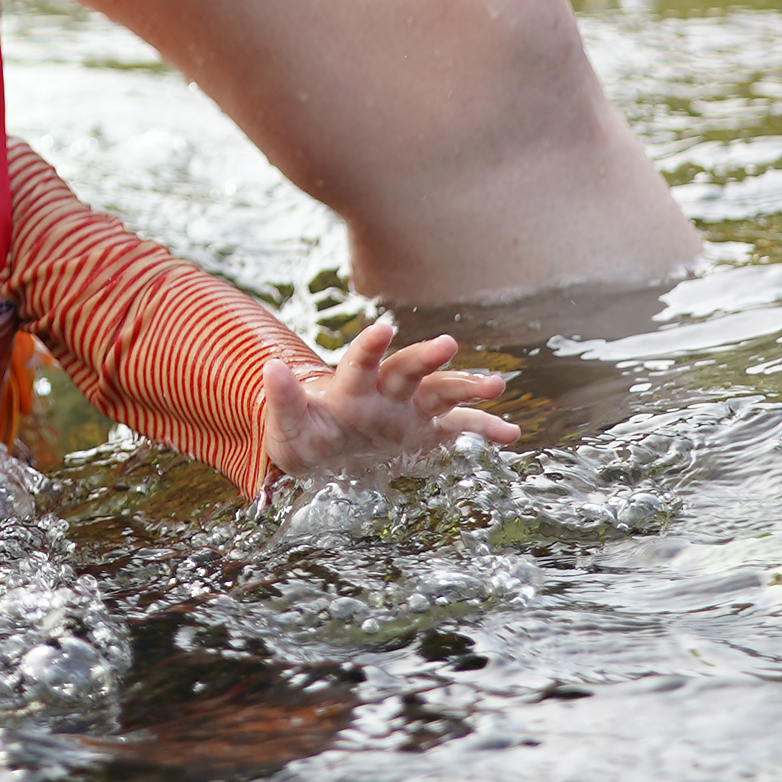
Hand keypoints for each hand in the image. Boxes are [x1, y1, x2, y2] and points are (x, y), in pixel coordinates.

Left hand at [261, 319, 517, 477]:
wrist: (323, 454)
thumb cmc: (303, 435)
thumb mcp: (286, 427)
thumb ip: (282, 400)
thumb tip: (270, 367)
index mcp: (349, 389)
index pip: (359, 362)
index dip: (369, 346)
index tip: (383, 327)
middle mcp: (383, 392)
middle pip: (407, 369)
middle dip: (426, 357)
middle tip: (448, 344)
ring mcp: (408, 411)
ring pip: (440, 391)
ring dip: (466, 387)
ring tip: (497, 385)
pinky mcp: (426, 432)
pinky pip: (459, 428)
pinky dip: (483, 430)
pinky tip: (510, 434)